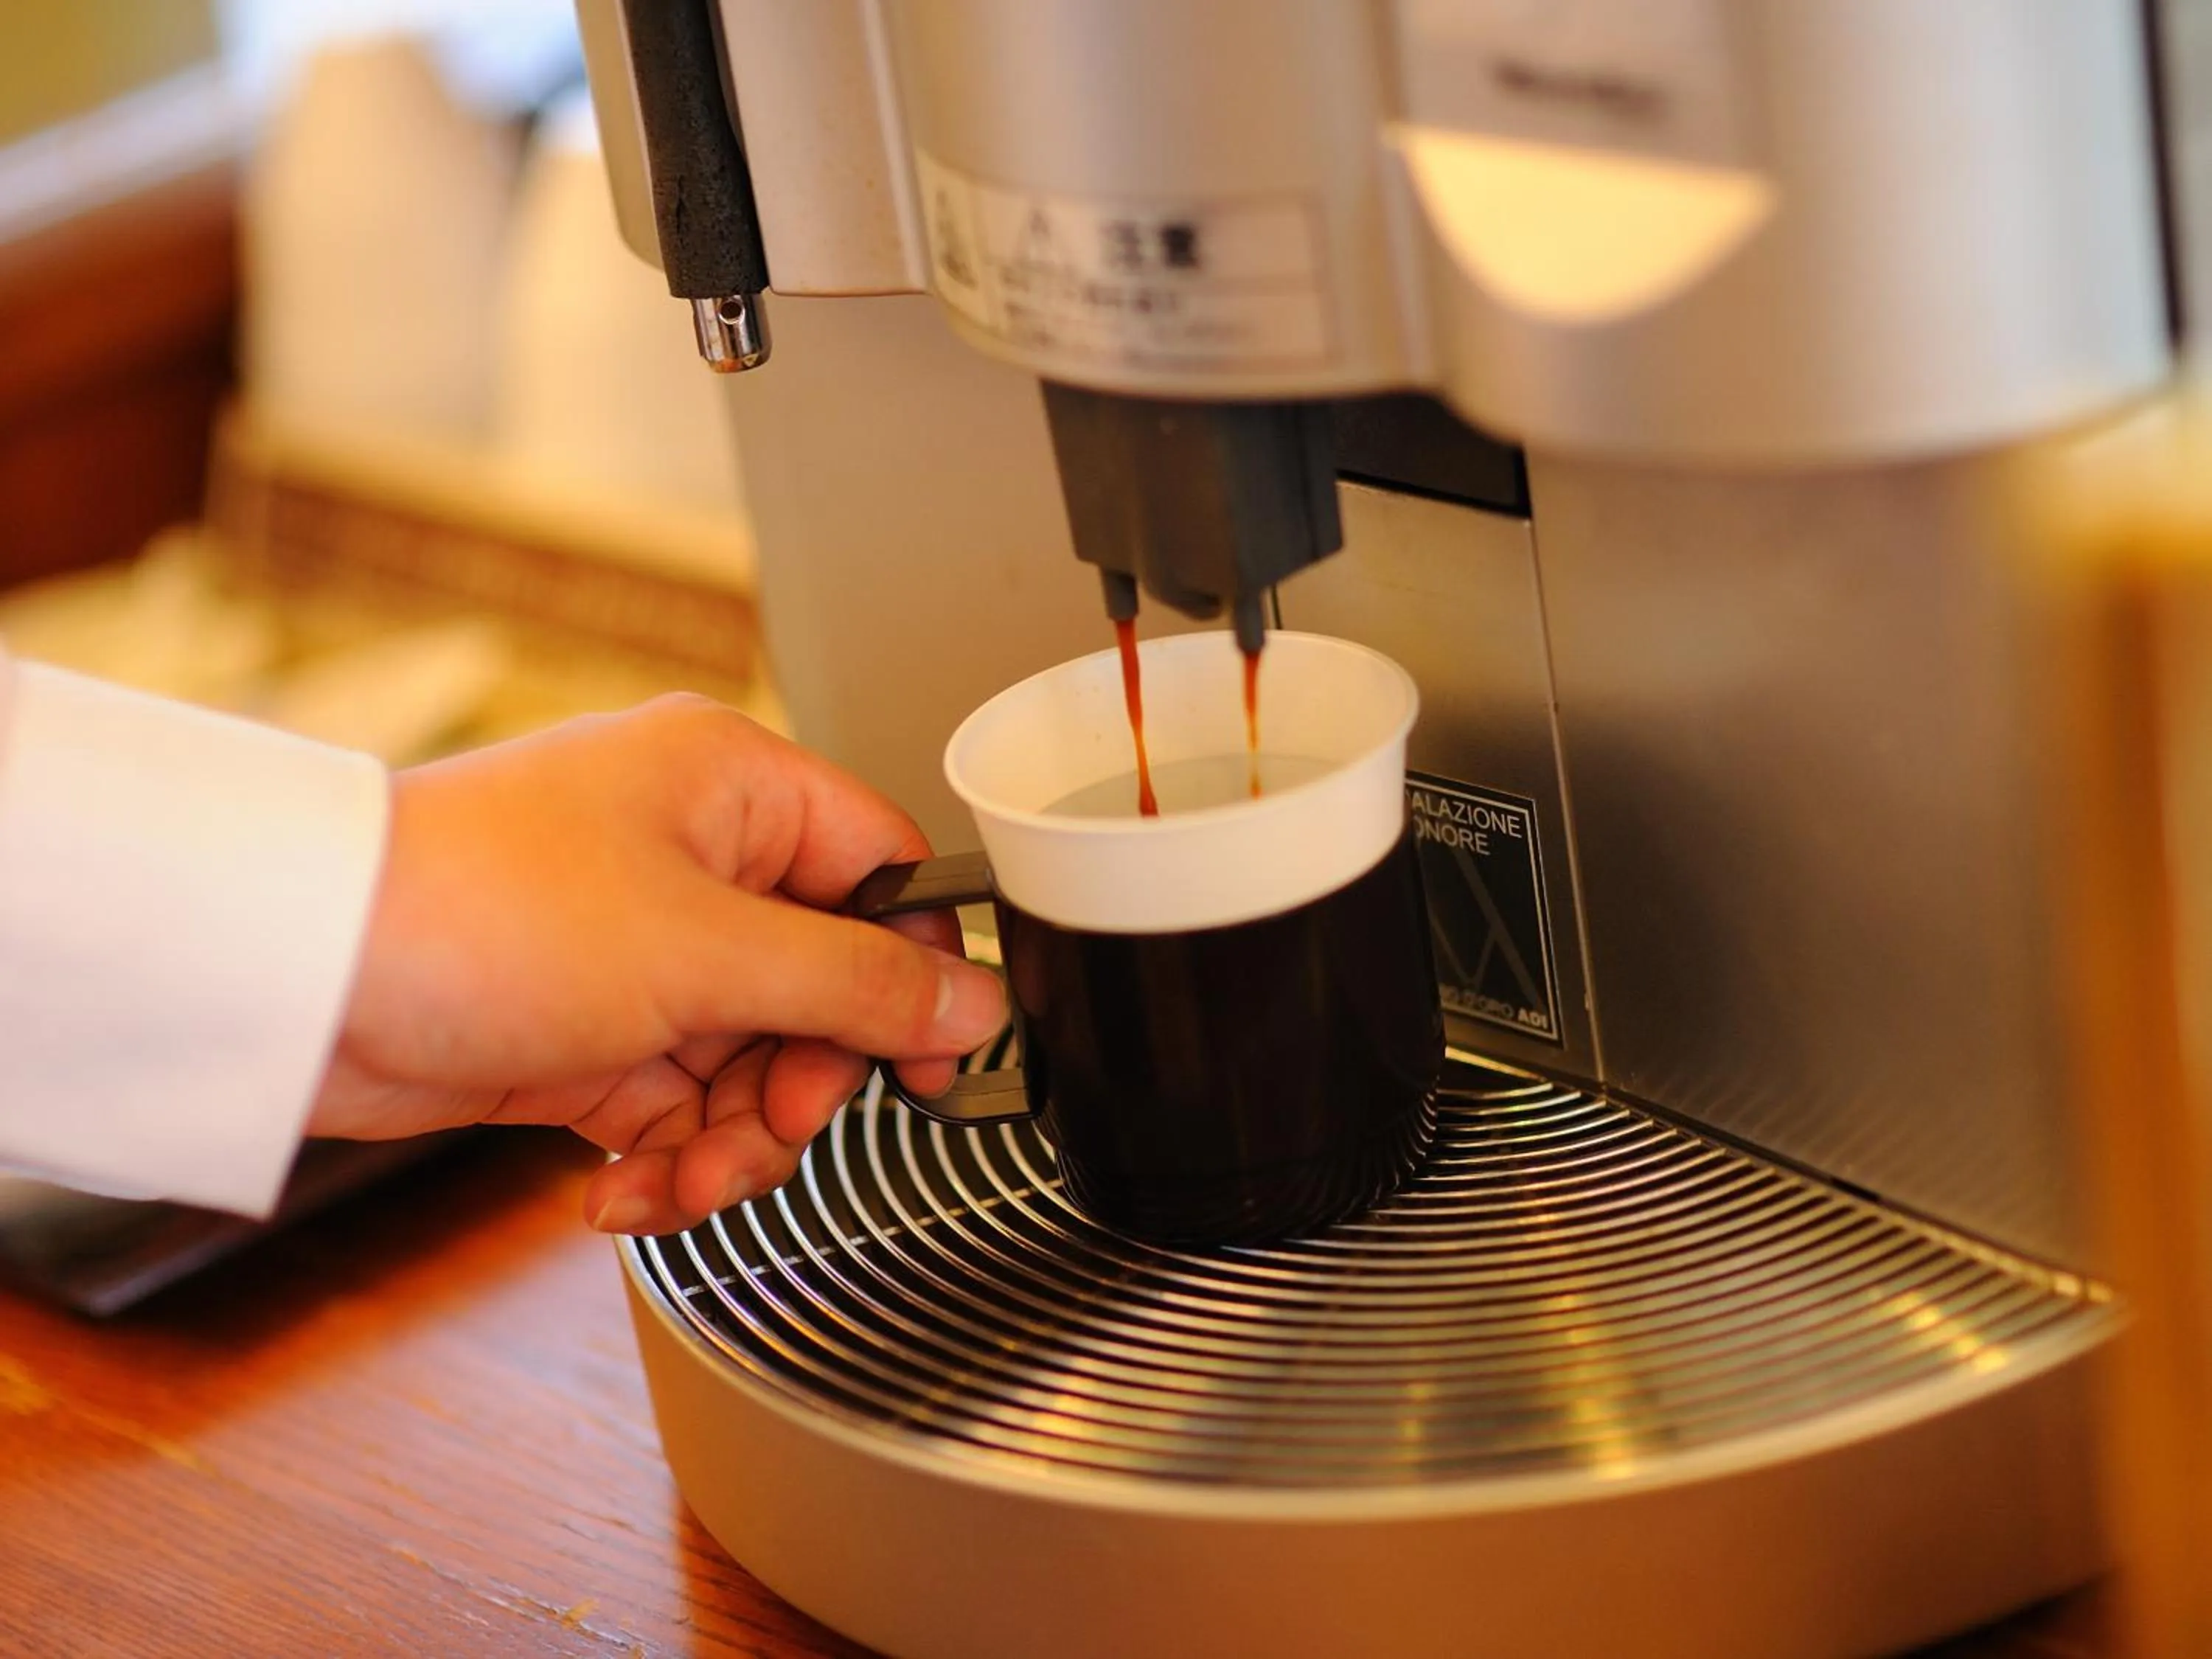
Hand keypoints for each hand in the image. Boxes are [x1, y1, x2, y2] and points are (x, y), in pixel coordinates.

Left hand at [311, 695, 1005, 1234]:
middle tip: (774, 1120)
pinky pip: (674, 1105)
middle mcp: (694, 858)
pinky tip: (622, 1193)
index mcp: (736, 789)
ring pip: (750, 1063)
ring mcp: (639, 948)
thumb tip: (975, 999)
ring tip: (680, 1180)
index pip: (882, 875)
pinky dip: (663, 1161)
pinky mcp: (586, 1027)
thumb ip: (856, 984)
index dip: (911, 975)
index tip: (922, 1064)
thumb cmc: (476, 910)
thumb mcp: (705, 953)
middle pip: (822, 988)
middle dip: (801, 1082)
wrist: (300, 980)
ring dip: (730, 1142)